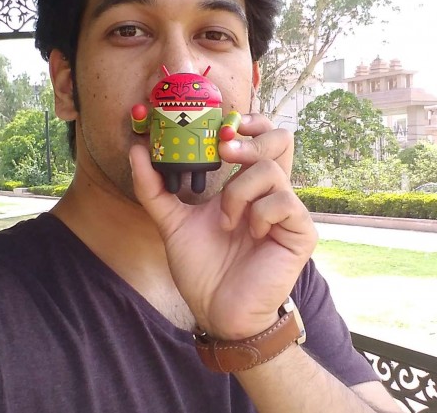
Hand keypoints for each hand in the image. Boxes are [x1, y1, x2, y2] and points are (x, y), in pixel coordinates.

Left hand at [129, 114, 317, 339]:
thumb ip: (153, 188)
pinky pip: (283, 203)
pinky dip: (258, 214)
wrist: (217, 312)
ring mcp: (288, 212)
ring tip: (225, 221)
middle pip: (281, 140)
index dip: (249, 124)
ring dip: (238, 192)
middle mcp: (270, 193)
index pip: (261, 139)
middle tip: (224, 151)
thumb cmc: (202, 269)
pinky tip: (250, 234)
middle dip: (250, 140)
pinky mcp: (300, 233)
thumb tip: (136, 149)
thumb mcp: (171, 223)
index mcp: (246, 187)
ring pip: (271, 171)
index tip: (222, 128)